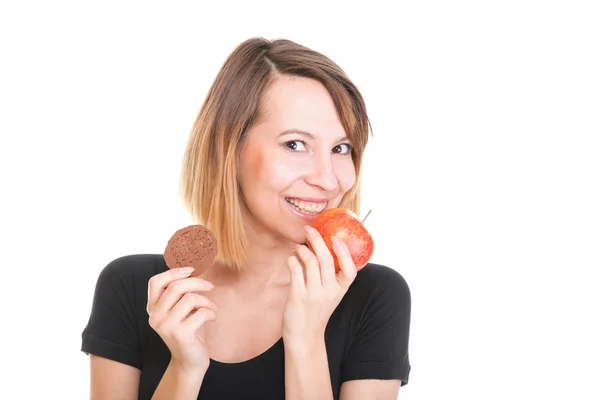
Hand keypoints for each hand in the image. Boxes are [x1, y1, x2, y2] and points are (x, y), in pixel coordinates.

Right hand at [147, 267, 217, 372]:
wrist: (190, 360)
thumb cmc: (189, 330)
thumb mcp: (181, 309)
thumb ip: (180, 293)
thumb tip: (192, 268)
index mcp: (153, 308)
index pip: (155, 282)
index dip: (173, 272)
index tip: (191, 269)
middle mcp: (155, 317)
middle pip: (176, 287)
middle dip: (197, 282)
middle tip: (210, 286)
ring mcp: (166, 326)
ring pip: (190, 298)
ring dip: (206, 301)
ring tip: (211, 307)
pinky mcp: (180, 334)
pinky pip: (201, 312)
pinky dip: (211, 312)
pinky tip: (212, 317)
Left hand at [282, 225, 357, 344]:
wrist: (304, 336)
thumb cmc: (317, 311)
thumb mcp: (331, 295)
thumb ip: (331, 276)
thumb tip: (323, 247)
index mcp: (340, 290)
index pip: (350, 271)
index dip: (344, 253)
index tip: (337, 239)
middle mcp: (329, 291)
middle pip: (326, 260)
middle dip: (317, 240)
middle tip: (309, 230)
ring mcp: (313, 294)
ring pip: (309, 262)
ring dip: (302, 250)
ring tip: (298, 248)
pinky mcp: (298, 296)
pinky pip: (295, 270)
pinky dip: (292, 260)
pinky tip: (291, 259)